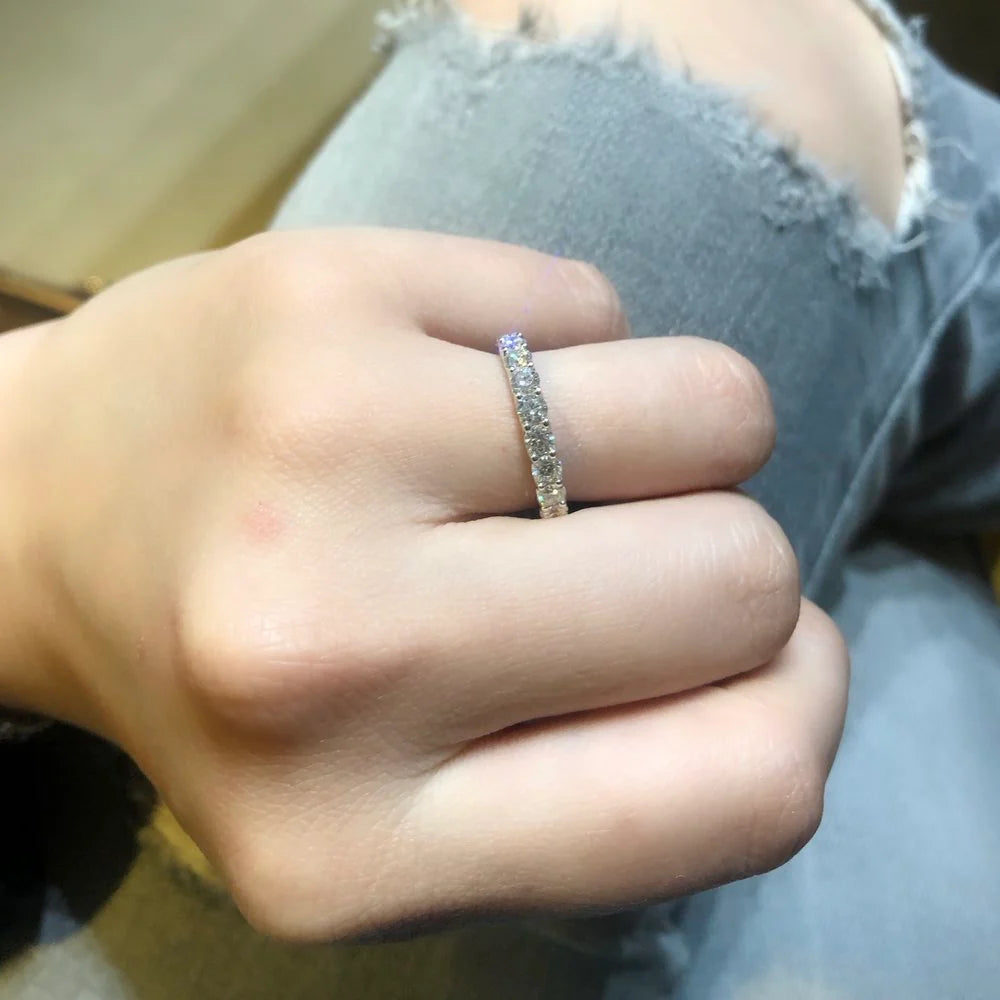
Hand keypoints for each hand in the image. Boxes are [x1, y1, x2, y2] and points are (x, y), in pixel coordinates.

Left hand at [0, 227, 847, 940]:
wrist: (49, 514)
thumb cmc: (262, 681)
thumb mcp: (412, 820)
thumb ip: (627, 781)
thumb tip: (794, 645)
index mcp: (361, 852)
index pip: (743, 790)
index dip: (795, 709)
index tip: (750, 661)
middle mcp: (331, 656)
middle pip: (739, 580)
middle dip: (722, 560)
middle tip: (599, 551)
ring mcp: (320, 445)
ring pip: (713, 410)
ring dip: (674, 436)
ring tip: (546, 460)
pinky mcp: (324, 289)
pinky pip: (597, 300)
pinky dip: (566, 348)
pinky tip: (459, 383)